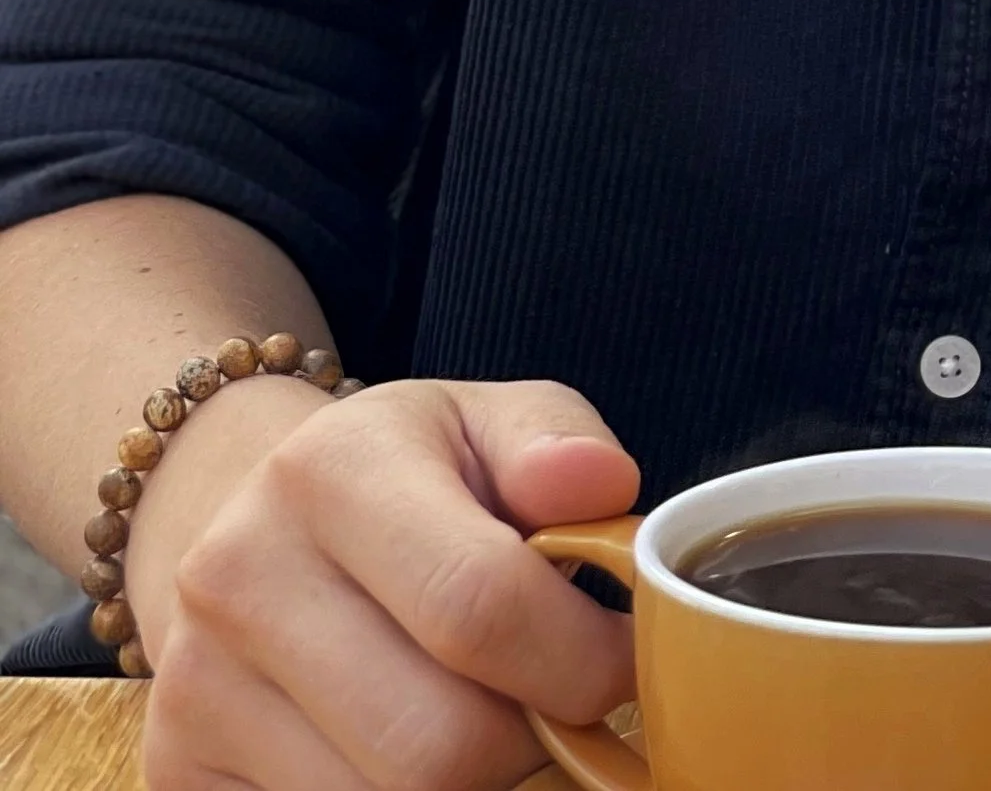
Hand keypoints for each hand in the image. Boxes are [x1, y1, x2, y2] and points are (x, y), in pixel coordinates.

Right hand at [129, 373, 637, 790]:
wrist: (243, 518)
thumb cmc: (402, 475)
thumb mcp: (484, 422)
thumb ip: (558, 444)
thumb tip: (604, 486)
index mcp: (331, 470)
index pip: (481, 605)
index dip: (583, 659)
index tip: (626, 660)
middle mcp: (241, 576)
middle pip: (437, 745)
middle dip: (531, 741)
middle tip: (556, 704)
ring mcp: (195, 688)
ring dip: (473, 785)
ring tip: (487, 718)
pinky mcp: (178, 773)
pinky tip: (410, 749)